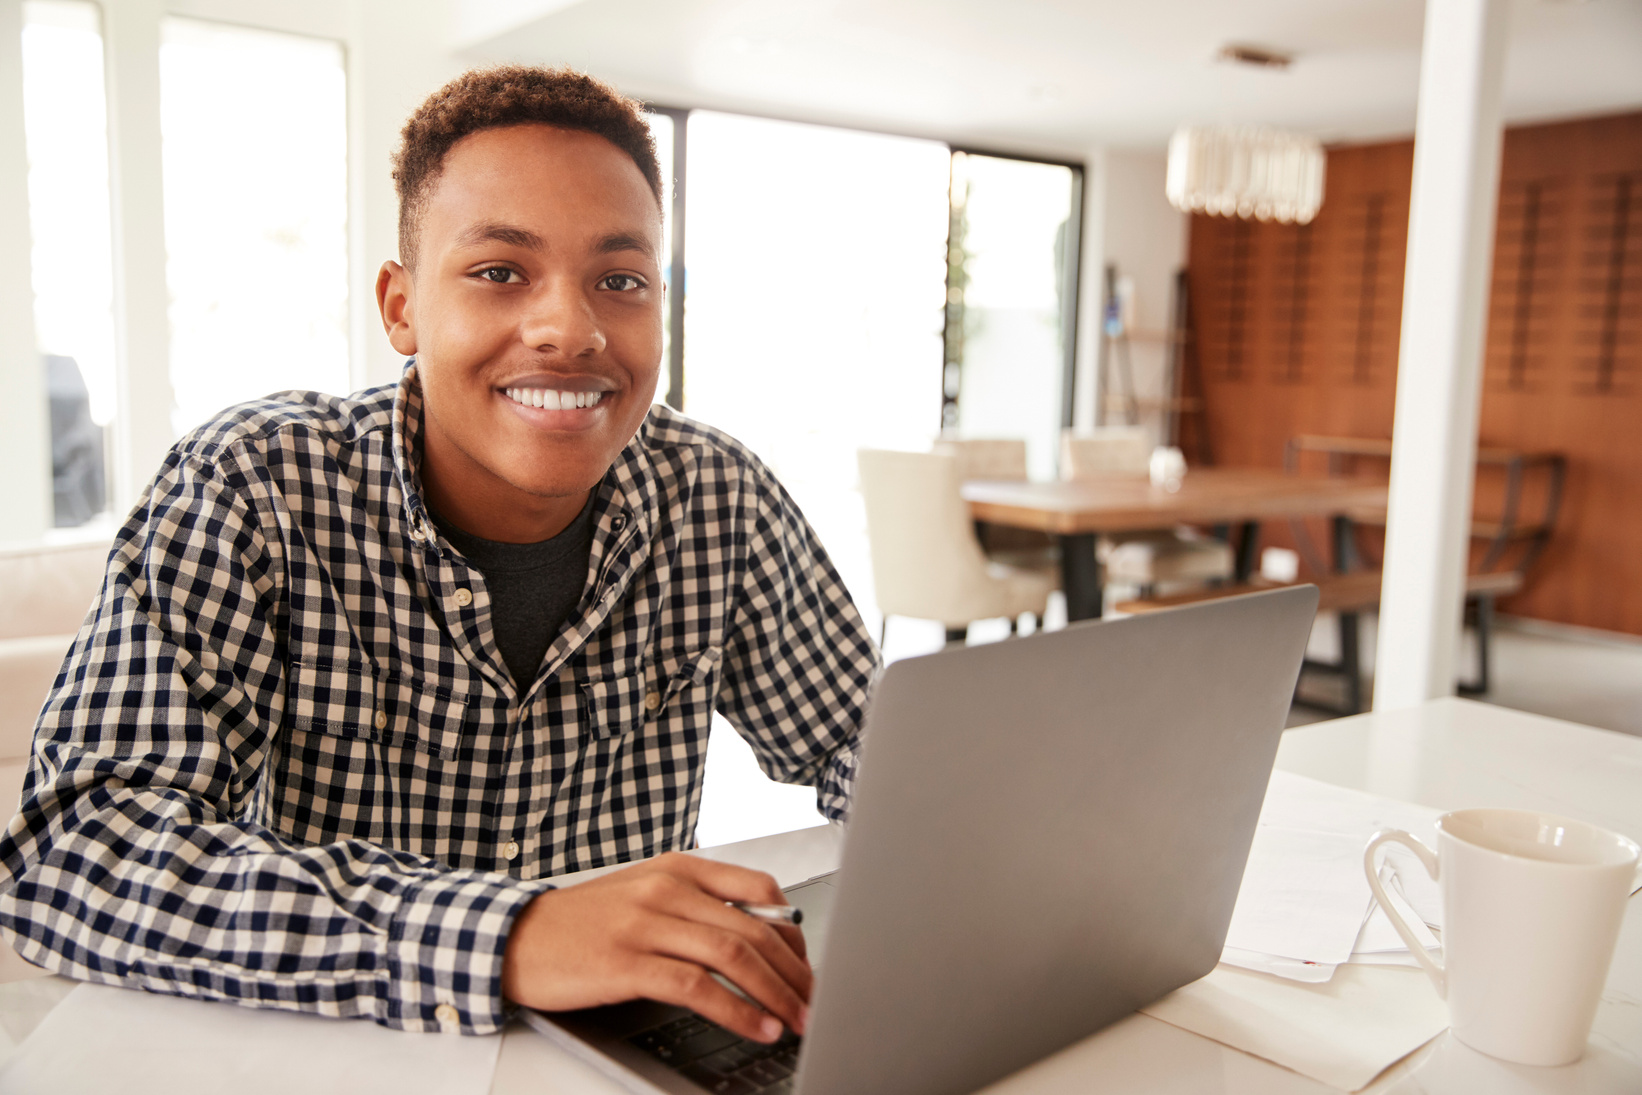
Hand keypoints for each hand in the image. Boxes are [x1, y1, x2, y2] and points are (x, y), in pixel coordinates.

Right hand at [502, 852, 810, 1042]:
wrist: (514, 935)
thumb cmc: (581, 922)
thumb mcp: (644, 896)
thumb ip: (696, 906)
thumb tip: (758, 935)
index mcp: (678, 868)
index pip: (760, 888)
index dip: (795, 930)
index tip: (809, 964)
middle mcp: (668, 889)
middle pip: (755, 928)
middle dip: (795, 971)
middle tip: (815, 1001)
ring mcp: (647, 924)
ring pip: (734, 956)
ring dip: (776, 994)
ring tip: (797, 1020)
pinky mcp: (628, 962)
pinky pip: (697, 987)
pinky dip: (737, 1011)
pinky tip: (757, 1027)